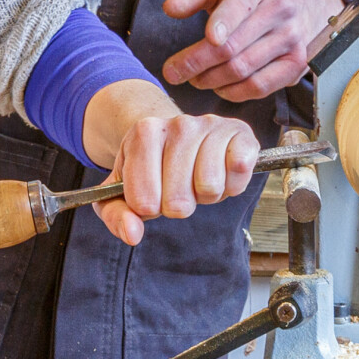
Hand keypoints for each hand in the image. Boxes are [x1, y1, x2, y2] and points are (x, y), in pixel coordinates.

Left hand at [83, 79, 259, 244]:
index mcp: (144, 134)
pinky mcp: (240, 132)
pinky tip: (223, 173)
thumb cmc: (149, 170)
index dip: (149, 209)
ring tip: (198, 180)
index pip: (144, 202)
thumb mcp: (121, 192)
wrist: (176, 137)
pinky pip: (239, 170)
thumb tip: (133, 234)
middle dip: (179, 206)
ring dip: (206, 196)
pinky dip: (233, 185)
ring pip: (210, 188)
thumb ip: (117, 217)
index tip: (151, 194)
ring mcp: (211, 125)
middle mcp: (179, 123)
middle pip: (179, 201)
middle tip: (178, 188)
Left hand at [160, 0, 343, 101]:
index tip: (208, 37)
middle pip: (233, 46)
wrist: (309, 0)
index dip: (224, 22)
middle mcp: (280, 9)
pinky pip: (260, 86)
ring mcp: (292, 39)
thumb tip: (169, 8)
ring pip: (243, 69)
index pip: (240, 3)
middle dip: (196, 63)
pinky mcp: (296, 64)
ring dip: (210, 80)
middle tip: (173, 72)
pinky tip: (219, 87)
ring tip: (193, 78)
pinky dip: (233, 92)